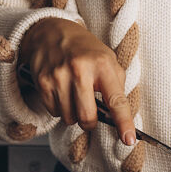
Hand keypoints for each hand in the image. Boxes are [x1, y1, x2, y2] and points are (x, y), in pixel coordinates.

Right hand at [18, 17, 135, 143]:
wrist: (52, 32)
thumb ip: (116, 86)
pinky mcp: (42, 82)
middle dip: (90, 122)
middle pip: (87, 117)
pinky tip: (61, 92)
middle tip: (90, 113)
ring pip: (68, 118)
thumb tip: (118, 117)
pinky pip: (53, 112)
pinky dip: (59, 108)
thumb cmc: (85, 49)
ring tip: (73, 95)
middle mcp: (80, 70)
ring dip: (73, 114)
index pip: (116, 100)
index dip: (124, 123)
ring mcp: (59, 76)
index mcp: (103, 65)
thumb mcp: (108, 59)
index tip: (128, 140)